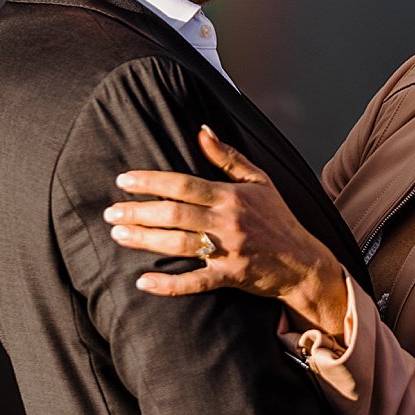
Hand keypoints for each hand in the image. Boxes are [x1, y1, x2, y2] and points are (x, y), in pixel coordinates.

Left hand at [108, 127, 348, 334]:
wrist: (303, 262)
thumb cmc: (277, 218)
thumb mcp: (259, 181)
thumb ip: (228, 157)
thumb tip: (201, 130)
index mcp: (231, 195)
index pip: (183, 184)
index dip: (150, 182)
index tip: (124, 180)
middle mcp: (228, 221)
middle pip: (174, 214)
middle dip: (138, 212)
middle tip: (110, 212)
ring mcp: (229, 251)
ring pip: (178, 244)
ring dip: (144, 240)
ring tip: (118, 235)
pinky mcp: (230, 277)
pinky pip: (195, 282)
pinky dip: (169, 285)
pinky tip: (143, 282)